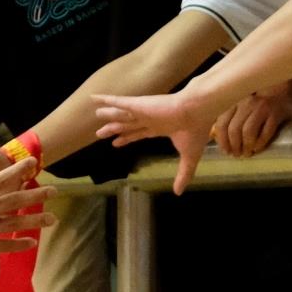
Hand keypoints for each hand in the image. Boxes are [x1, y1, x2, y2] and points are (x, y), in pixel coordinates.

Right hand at [0, 142, 48, 266]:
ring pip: (16, 225)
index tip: (33, 162)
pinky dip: (18, 244)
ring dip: (35, 221)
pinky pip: (5, 245)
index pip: (3, 179)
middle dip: (37, 195)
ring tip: (53, 219)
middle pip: (17, 202)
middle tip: (55, 191)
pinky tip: (31, 242)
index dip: (19, 169)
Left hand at [94, 89, 216, 193]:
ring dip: (109, 115)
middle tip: (100, 134)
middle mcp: (151, 118)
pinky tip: (94, 99)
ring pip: (122, 114)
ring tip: (96, 114)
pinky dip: (106, 100)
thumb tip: (179, 193)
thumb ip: (183, 174)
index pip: (140, 133)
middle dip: (115, 129)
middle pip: (128, 124)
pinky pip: (118, 102)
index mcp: (162, 127)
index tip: (116, 143)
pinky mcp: (139, 104)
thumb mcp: (189, 157)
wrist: (198, 111)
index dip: (128, 138)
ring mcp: (143, 111)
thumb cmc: (195, 131)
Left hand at [210, 81, 291, 158]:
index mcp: (236, 103)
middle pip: (234, 129)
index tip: (225, 151)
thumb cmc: (260, 107)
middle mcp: (248, 103)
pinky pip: (266, 132)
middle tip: (237, 155)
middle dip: (234, 145)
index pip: (222, 122)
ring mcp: (263, 107)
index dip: (222, 140)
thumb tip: (214, 139)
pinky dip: (260, 143)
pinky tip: (258, 149)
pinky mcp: (276, 113)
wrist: (284, 95)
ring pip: (248, 130)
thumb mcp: (243, 110)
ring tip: (247, 153)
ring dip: (246, 146)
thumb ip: (231, 120)